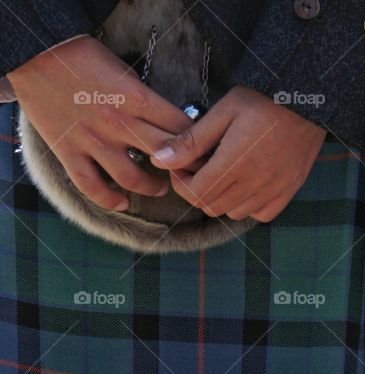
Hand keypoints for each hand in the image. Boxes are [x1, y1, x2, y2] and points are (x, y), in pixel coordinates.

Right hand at [8, 36, 194, 210]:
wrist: (33, 52)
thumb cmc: (81, 57)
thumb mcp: (123, 71)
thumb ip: (145, 100)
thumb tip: (171, 124)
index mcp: (137, 98)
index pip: (182, 129)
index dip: (198, 144)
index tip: (202, 152)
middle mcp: (119, 122)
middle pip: (166, 156)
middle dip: (182, 169)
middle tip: (187, 174)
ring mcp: (93, 140)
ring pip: (133, 179)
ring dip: (151, 188)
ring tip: (158, 186)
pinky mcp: (69, 151)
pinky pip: (93, 187)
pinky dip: (110, 200)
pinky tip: (122, 201)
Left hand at [151, 86, 326, 221]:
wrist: (307, 100)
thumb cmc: (262, 100)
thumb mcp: (222, 112)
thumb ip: (191, 140)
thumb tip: (160, 160)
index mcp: (235, 162)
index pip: (196, 193)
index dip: (180, 182)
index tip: (179, 165)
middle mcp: (255, 183)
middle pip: (211, 206)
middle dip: (196, 190)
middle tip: (197, 167)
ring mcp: (274, 190)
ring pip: (233, 213)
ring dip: (220, 198)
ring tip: (221, 173)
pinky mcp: (288, 192)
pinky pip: (261, 214)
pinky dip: (247, 206)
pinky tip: (245, 185)